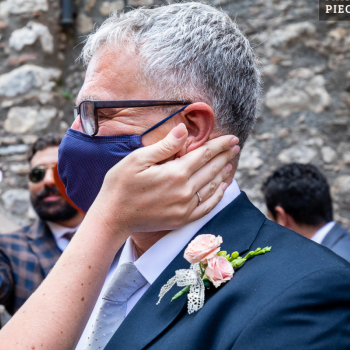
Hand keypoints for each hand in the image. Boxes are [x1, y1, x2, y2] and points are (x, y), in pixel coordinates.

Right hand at [93, 124, 238, 235]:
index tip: (232, 137)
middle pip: (212, 169)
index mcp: (175, 173)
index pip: (204, 154)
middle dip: (225, 155)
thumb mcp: (137, 159)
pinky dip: (217, 196)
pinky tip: (222, 188)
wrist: (113, 217)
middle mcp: (185, 191)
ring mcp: (185, 207)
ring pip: (212, 187)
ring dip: (223, 173)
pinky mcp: (182, 219)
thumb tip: (184, 130)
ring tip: (230, 163)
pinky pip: (207, 207)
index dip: (220, 145)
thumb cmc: (120, 185)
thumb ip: (164, 146)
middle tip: (236, 146)